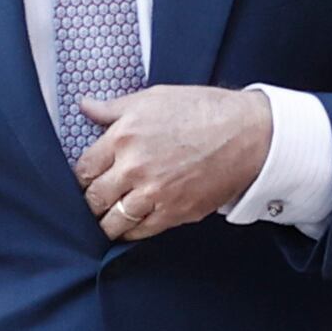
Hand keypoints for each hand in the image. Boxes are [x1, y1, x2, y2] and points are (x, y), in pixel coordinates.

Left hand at [74, 85, 272, 241]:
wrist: (249, 133)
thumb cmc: (204, 110)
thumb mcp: (153, 98)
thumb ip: (113, 107)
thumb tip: (85, 107)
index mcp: (123, 137)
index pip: (83, 169)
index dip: (82, 177)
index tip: (87, 180)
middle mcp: (134, 169)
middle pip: (93, 198)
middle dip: (90, 201)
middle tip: (94, 202)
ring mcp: (155, 194)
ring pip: (112, 221)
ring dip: (105, 222)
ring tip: (107, 219)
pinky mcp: (176, 212)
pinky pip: (140, 232)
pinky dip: (130, 232)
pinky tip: (130, 226)